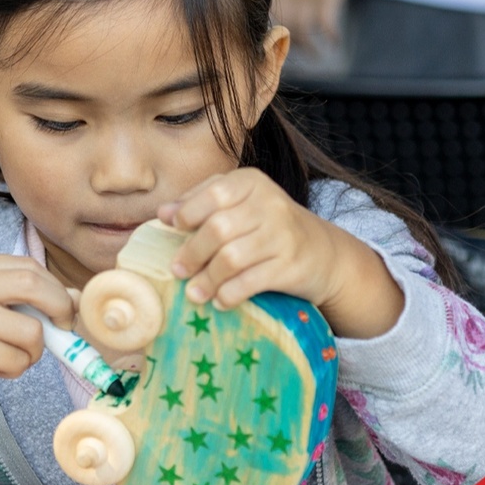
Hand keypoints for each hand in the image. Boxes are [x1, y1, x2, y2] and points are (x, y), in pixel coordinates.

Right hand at [0, 254, 73, 449]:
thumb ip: (24, 297)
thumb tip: (78, 298)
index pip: (27, 267)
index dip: (55, 289)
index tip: (64, 309)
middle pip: (34, 285)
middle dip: (59, 309)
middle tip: (62, 330)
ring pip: (32, 332)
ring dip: (32, 352)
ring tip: (7, 355)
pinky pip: (18, 360)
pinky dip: (15, 370)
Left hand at [157, 169, 347, 310]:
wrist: (322, 253)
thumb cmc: (268, 227)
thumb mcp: (241, 204)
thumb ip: (202, 202)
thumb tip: (163, 213)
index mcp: (253, 183)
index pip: (215, 192)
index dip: (189, 211)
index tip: (171, 228)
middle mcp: (270, 205)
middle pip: (219, 228)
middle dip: (192, 253)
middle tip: (177, 270)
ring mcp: (283, 236)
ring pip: (231, 258)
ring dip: (207, 279)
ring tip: (193, 293)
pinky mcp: (290, 266)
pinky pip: (251, 282)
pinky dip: (229, 295)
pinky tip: (219, 301)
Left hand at [271, 0, 364, 51]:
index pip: (267, 14)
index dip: (267, 31)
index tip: (272, 45)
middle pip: (283, 27)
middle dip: (289, 45)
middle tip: (299, 56)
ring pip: (302, 31)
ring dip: (310, 47)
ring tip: (319, 55)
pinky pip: (326, 24)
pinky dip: (331, 36)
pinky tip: (336, 41)